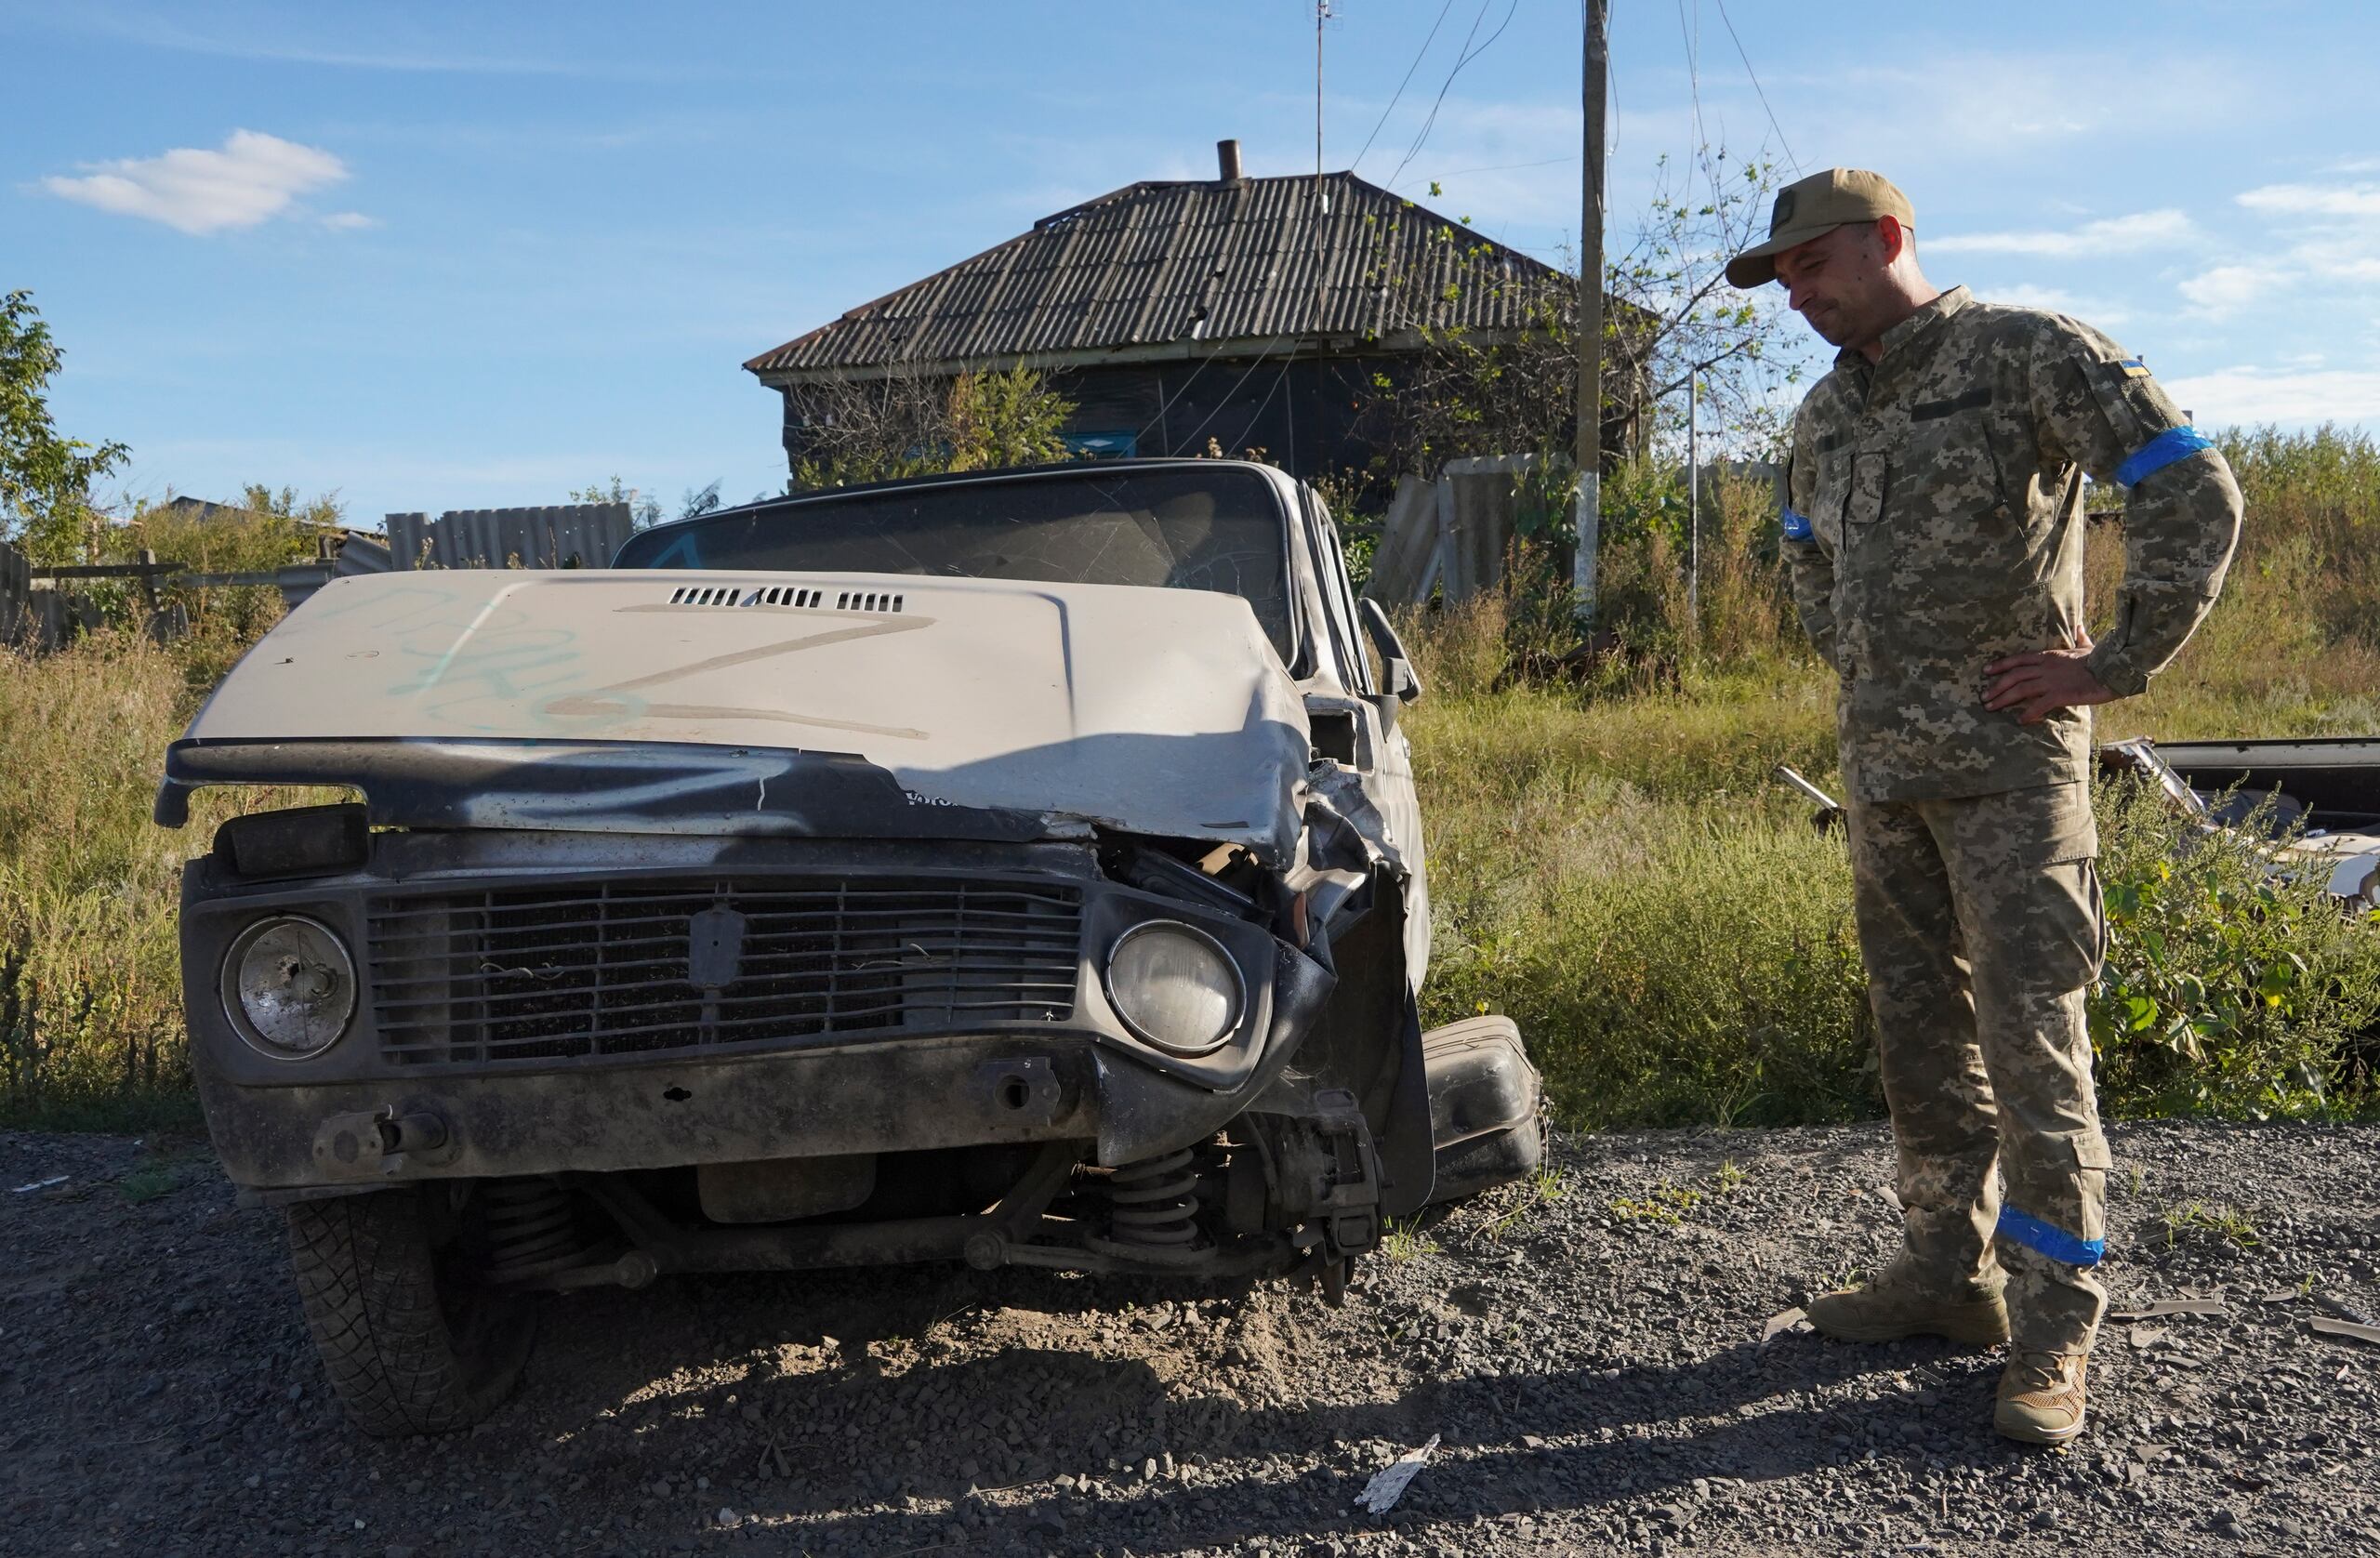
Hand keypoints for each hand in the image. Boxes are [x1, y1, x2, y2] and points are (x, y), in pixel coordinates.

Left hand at [1984, 635, 2115, 724]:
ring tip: (1990, 708)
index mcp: (2049, 656)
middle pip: (2014, 676)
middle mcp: (2046, 667)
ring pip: (2020, 690)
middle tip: (1983, 697)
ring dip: (2003, 699)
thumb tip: (2079, 625)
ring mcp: (2052, 681)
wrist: (2114, 669)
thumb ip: (2079, 637)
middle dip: (1996, 686)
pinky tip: (2020, 720)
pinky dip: (2028, 713)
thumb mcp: (2087, 645)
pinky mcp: (2061, 694)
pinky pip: (2039, 705)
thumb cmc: (2101, 659)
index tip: (1985, 671)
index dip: (2000, 665)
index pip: (2018, 659)